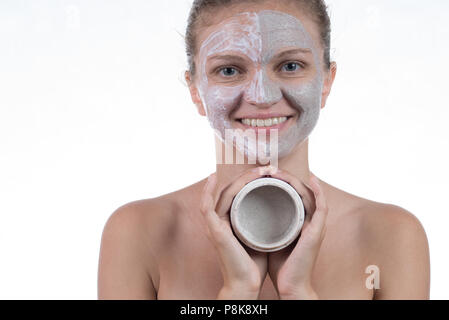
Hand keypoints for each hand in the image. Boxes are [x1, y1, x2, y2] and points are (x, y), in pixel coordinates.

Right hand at [200, 167, 273, 298]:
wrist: (247, 283)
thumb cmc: (253, 263)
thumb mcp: (259, 235)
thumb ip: (260, 221)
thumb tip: (277, 207)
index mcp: (230, 220)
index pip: (238, 193)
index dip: (251, 180)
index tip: (269, 173)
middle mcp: (220, 219)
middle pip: (231, 189)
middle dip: (249, 176)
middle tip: (268, 168)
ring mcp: (215, 224)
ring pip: (223, 193)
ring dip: (240, 179)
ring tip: (258, 171)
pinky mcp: (213, 229)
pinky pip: (206, 206)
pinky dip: (207, 191)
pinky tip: (214, 177)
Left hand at [266, 168, 327, 299]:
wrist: (291, 286)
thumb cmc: (282, 266)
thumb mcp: (272, 238)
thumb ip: (267, 225)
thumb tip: (250, 212)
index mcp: (299, 222)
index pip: (291, 195)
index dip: (281, 182)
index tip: (264, 174)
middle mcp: (309, 221)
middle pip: (300, 191)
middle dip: (285, 178)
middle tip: (269, 169)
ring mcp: (315, 225)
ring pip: (309, 194)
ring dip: (296, 180)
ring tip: (279, 171)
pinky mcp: (317, 232)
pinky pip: (322, 207)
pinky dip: (319, 192)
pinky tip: (311, 179)